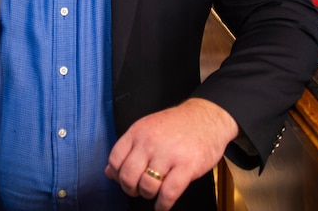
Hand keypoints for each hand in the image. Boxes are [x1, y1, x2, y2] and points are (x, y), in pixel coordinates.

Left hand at [105, 98, 238, 210]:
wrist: (207, 116)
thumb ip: (128, 148)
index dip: (117, 175)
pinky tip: (164, 204)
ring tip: (154, 193)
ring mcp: (168, 154)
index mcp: (138, 132)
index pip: (115, 159)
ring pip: (147, 186)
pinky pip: (169, 193)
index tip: (124, 180)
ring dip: (148, 195)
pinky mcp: (187, 166)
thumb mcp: (147, 128)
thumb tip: (110, 172)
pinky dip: (164, 204)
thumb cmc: (178, 124)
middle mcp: (150, 142)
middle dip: (130, 189)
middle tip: (137, 190)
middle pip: (128, 176)